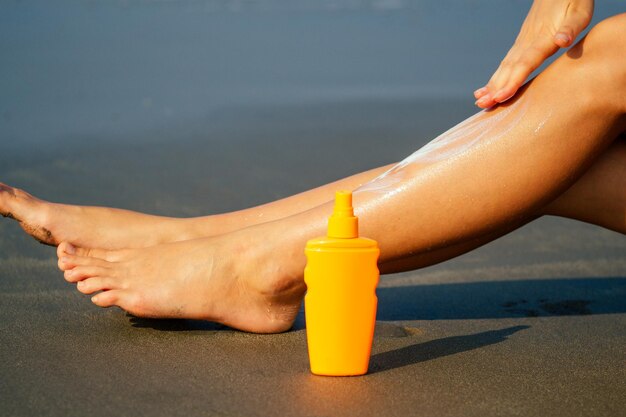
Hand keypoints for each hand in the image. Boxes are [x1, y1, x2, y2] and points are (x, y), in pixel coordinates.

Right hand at [474, 0, 593, 107]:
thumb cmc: (574, 0)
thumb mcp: (579, 12)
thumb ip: (571, 27)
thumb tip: (562, 40)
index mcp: (543, 37)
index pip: (525, 63)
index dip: (513, 81)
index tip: (501, 97)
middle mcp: (527, 41)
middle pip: (509, 68)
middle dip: (495, 88)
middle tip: (483, 105)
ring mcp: (522, 42)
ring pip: (504, 67)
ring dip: (492, 85)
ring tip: (480, 102)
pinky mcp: (521, 43)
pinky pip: (505, 64)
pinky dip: (494, 78)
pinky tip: (486, 89)